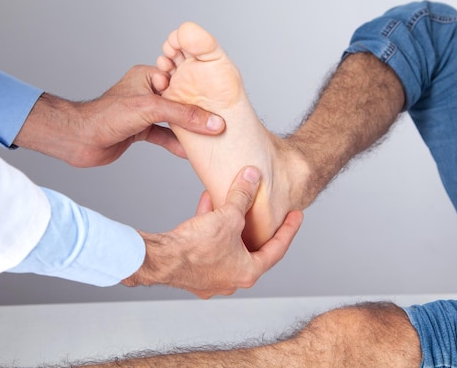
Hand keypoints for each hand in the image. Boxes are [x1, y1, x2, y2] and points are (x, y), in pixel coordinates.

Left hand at [14, 65, 225, 166]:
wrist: (78, 140)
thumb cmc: (107, 116)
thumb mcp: (151, 109)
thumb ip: (184, 115)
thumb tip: (213, 123)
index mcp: (148, 76)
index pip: (182, 82)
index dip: (201, 92)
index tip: (222, 103)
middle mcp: (147, 92)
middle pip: (180, 102)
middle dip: (198, 113)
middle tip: (220, 121)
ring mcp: (144, 112)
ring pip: (174, 120)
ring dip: (189, 130)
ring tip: (211, 137)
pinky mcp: (140, 130)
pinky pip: (164, 136)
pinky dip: (177, 144)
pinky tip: (191, 153)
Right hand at [121, 166, 302, 297]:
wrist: (160, 259)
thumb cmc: (195, 246)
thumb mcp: (228, 216)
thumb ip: (242, 195)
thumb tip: (253, 176)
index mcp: (248, 272)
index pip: (277, 249)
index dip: (289, 229)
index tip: (297, 216)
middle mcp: (231, 280)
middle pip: (251, 248)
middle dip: (254, 225)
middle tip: (264, 210)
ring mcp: (211, 279)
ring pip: (228, 246)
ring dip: (230, 224)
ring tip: (231, 200)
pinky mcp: (193, 272)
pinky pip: (209, 247)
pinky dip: (211, 228)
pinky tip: (207, 204)